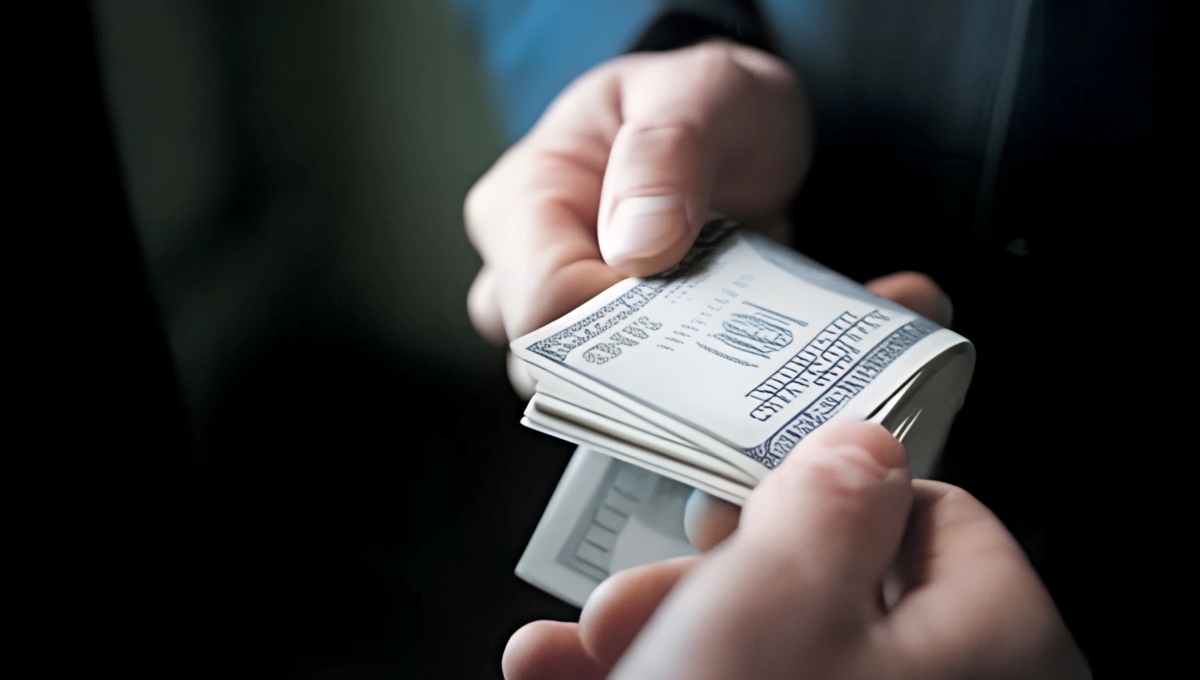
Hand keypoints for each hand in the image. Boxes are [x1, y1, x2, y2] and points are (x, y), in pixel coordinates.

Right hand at [464, 40, 809, 392]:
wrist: (741, 132)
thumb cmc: (706, 105)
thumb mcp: (705, 93)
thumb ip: (667, 153)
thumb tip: (635, 246)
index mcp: (524, 197)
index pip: (543, 304)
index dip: (615, 328)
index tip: (687, 310)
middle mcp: (523, 263)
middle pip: (547, 362)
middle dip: (632, 365)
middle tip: (710, 333)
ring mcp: (560, 309)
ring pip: (578, 390)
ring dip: (652, 381)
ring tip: (716, 338)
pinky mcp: (603, 343)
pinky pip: (620, 393)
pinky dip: (668, 385)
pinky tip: (714, 356)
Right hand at [502, 421, 1091, 679]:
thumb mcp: (778, 589)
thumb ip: (830, 492)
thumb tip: (860, 445)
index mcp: (995, 646)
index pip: (941, 522)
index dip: (834, 490)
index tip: (747, 496)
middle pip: (834, 601)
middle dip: (707, 582)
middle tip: (632, 587)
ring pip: (769, 668)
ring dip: (659, 642)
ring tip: (567, 648)